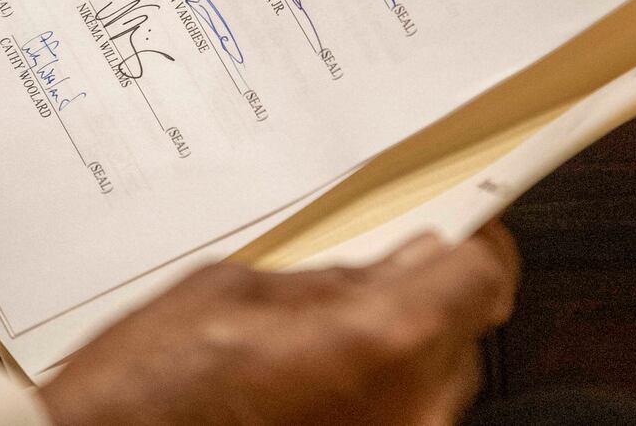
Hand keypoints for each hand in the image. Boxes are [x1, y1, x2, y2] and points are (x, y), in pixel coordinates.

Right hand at [40, 223, 519, 425]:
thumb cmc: (152, 388)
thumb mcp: (242, 286)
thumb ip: (338, 275)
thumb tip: (398, 262)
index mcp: (386, 339)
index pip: (483, 276)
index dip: (470, 244)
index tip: (455, 229)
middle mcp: (410, 409)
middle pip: (463, 332)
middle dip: (426, 297)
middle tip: (375, 272)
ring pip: (434, 383)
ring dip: (399, 351)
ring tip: (326, 334)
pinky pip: (399, 419)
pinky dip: (374, 394)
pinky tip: (314, 378)